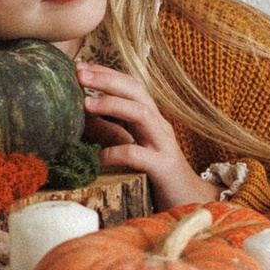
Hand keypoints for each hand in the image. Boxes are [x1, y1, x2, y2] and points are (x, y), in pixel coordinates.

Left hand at [77, 61, 201, 212]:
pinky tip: (97, 158)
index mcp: (151, 119)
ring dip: (112, 105)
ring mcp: (163, 145)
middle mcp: (159, 126)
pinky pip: (137, 155)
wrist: (190, 203)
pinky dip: (115, 153)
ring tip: (85, 104)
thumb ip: (111, 132)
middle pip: (136, 91)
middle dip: (107, 79)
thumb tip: (81, 118)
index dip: (106, 73)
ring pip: (141, 114)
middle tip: (78, 74)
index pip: (130, 86)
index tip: (79, 66)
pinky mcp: (163, 168)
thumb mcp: (130, 148)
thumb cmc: (156, 176)